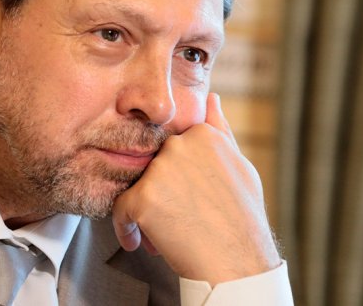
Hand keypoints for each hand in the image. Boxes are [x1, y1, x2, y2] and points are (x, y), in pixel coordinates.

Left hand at [112, 93, 280, 285]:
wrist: (237, 262)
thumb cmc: (241, 217)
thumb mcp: (238, 165)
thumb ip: (220, 130)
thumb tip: (211, 98)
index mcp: (203, 134)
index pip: (172, 149)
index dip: (176, 179)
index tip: (185, 200)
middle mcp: (180, 144)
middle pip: (153, 167)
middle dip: (159, 193)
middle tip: (176, 220)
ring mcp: (160, 169)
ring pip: (136, 186)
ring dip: (145, 211)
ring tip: (164, 234)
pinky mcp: (142, 197)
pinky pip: (121, 210)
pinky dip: (127, 229)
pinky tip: (141, 242)